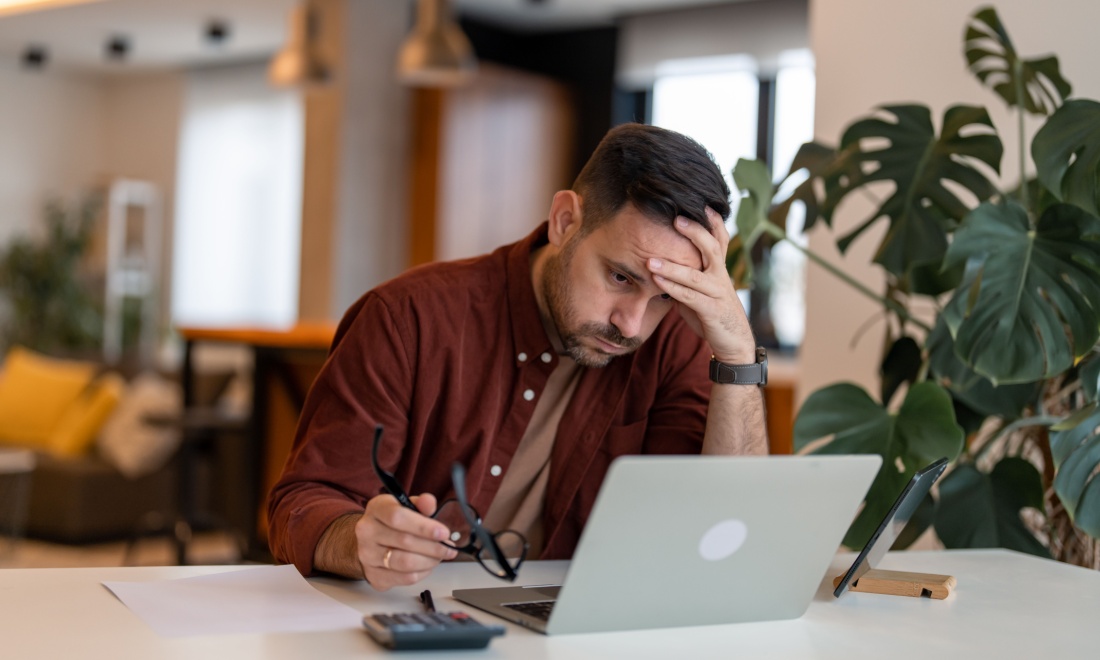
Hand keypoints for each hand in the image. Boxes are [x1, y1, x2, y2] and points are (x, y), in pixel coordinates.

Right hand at [355, 493, 457, 590]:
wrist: (372, 541)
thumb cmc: (393, 522)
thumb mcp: (406, 506)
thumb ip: (421, 504)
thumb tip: (430, 502)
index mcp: (376, 509)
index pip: (397, 517)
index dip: (423, 526)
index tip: (443, 533)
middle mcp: (366, 532)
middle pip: (404, 541)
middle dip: (433, 546)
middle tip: (449, 547)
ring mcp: (367, 556)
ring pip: (405, 563)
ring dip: (430, 561)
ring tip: (441, 556)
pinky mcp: (373, 576)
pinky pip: (404, 578)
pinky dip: (422, 573)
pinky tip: (429, 565)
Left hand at [647, 208, 754, 362]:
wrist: (733, 341)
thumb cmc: (711, 311)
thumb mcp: (699, 289)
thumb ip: (684, 274)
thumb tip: (659, 259)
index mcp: (718, 268)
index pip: (720, 238)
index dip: (713, 220)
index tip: (701, 202)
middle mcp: (720, 276)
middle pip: (712, 247)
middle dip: (695, 231)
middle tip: (675, 218)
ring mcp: (717, 293)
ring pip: (695, 274)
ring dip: (671, 266)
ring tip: (649, 259)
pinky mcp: (711, 310)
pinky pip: (689, 296)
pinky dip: (671, 288)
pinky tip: (656, 281)